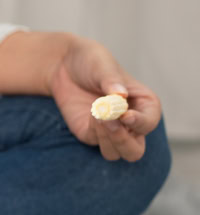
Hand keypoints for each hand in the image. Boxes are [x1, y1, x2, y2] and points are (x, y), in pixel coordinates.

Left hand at [46, 33, 161, 161]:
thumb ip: (112, 81)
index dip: (140, 122)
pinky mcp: (89, 134)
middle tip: (110, 122)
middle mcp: (131, 122)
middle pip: (135, 150)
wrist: (64, 65)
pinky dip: (93, 132)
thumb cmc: (92, 62)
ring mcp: (111, 131)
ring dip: (107, 139)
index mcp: (145, 104)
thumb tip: (120, 95)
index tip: (124, 115)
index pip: (149, 122)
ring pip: (115, 153)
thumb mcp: (103, 65)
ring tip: (97, 114)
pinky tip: (90, 113)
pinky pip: (95, 143)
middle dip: (123, 142)